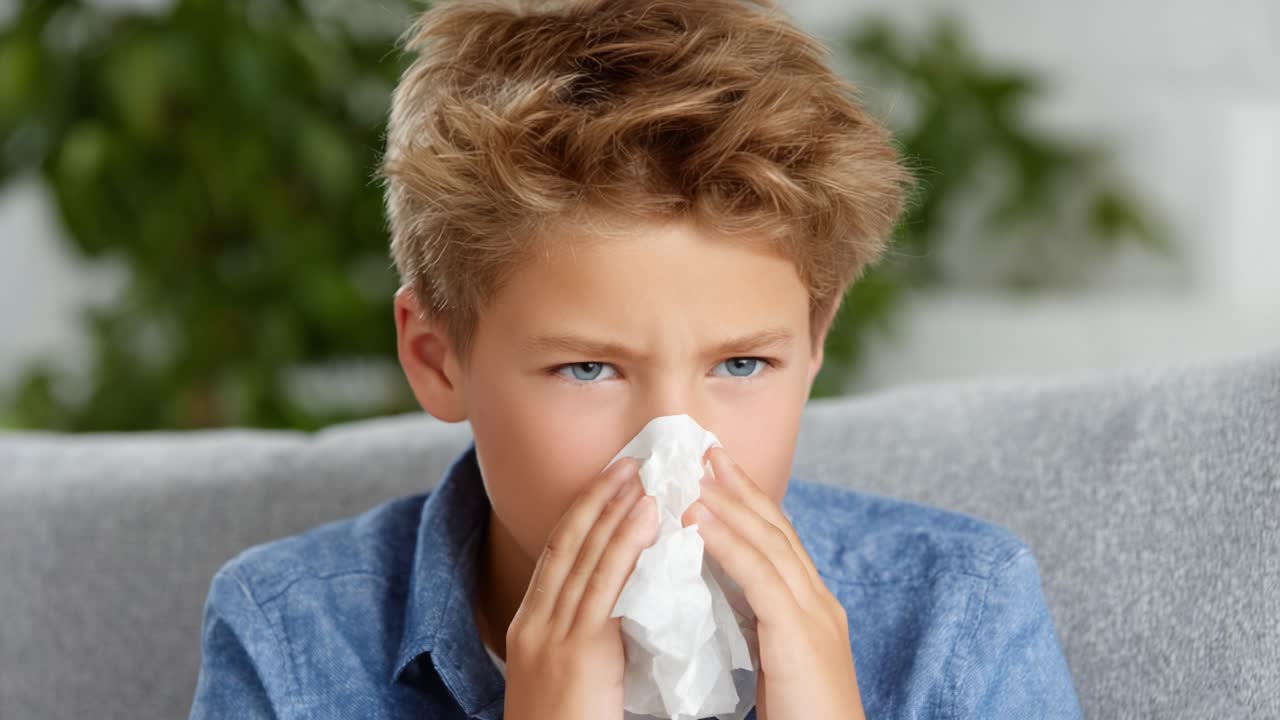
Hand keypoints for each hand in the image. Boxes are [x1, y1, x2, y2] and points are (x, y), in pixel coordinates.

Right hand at [502, 457, 658, 719]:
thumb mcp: (576, 683)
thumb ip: (596, 644)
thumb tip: (630, 615)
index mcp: (533, 631)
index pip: (559, 556)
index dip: (585, 514)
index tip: (613, 481)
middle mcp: (535, 624)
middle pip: (567, 542)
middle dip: (599, 496)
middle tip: (632, 459)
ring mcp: (550, 635)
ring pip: (585, 554)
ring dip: (617, 506)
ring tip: (646, 471)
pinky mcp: (576, 651)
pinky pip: (605, 585)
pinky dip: (626, 543)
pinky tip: (649, 516)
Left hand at [682, 446, 865, 719]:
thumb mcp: (773, 665)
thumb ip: (754, 627)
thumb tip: (717, 600)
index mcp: (812, 611)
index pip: (779, 543)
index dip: (749, 503)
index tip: (716, 472)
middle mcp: (819, 603)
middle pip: (777, 529)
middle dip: (740, 486)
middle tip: (706, 449)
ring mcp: (814, 616)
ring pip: (769, 543)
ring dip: (728, 503)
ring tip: (694, 473)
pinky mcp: (799, 635)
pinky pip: (759, 577)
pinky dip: (727, 543)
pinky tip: (699, 521)